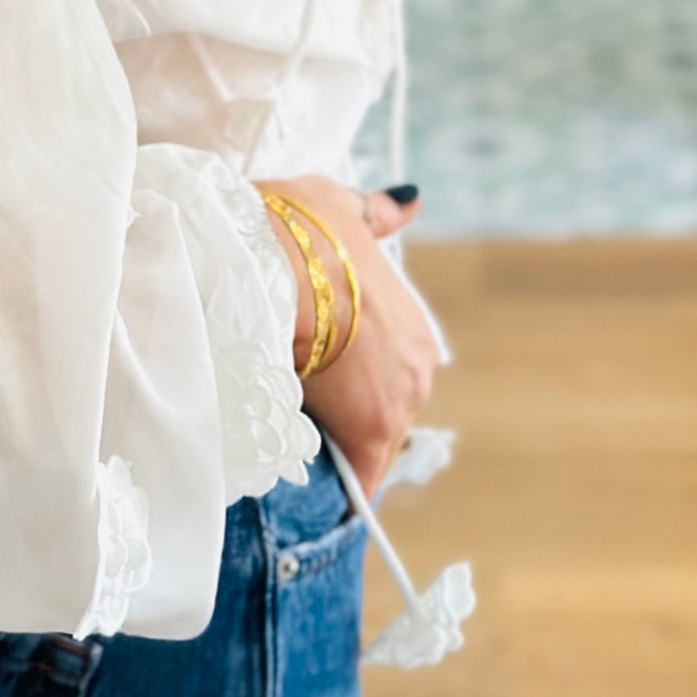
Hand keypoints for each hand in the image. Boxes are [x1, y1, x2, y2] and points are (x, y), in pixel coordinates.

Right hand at [256, 177, 441, 495]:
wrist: (279, 255)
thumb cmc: (299, 226)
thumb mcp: (341, 205)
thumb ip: (376, 214)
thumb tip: (409, 199)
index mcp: (411, 324)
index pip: (385, 374)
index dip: (349, 383)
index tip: (317, 385)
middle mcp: (418, 366)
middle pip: (379, 413)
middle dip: (343, 418)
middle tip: (296, 414)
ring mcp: (398, 400)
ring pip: (366, 442)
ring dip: (336, 449)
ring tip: (291, 449)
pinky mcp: (368, 429)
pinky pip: (356, 476)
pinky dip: (340, 488)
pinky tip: (316, 497)